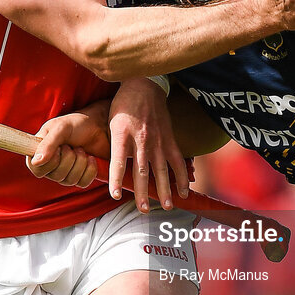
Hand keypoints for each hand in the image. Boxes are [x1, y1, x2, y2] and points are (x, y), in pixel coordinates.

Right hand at [28, 107, 107, 187]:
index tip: (59, 148)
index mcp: (39, 152)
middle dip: (69, 158)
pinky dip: (90, 170)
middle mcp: (50, 166)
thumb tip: (36, 162)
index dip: (49, 161)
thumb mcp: (61, 128)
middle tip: (72, 145)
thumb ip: (48, 143)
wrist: (98, 126)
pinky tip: (91, 158)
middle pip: (56, 176)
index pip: (36, 169)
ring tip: (81, 149)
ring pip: (70, 180)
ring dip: (80, 162)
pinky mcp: (80, 177)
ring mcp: (65, 173)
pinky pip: (83, 183)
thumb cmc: (76, 124)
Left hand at [108, 78, 188, 212]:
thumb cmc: (123, 104)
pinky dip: (181, 176)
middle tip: (144, 209)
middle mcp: (141, 139)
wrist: (145, 85)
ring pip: (162, 169)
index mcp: (122, 134)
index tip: (115, 196)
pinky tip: (183, 191)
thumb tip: (110, 167)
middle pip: (141, 170)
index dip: (116, 180)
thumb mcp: (110, 122)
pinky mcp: (169, 139)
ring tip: (167, 206)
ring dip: (164, 189)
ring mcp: (158, 140)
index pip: (118, 162)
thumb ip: (113, 144)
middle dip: (143, 192)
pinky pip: (177, 161)